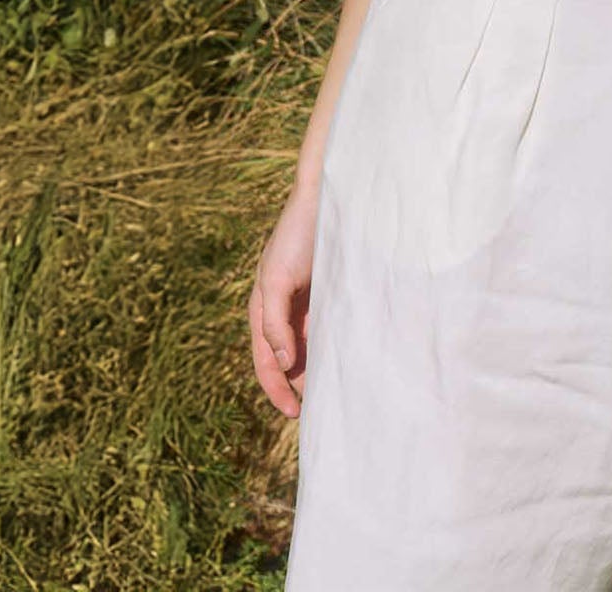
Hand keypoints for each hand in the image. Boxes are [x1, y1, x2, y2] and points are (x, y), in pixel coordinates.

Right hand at [249, 180, 319, 417]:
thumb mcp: (277, 279)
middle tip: (320, 411)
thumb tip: (283, 364)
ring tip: (336, 392)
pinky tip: (348, 359)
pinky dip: (334, 346)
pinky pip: (329, 328)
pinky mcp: (330, 292)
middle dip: (299, 384)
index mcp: (263, 309)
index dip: (277, 389)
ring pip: (310, 347)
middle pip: (288, 359)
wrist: (327, 196)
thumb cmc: (296, 235)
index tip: (295, 414)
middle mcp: (284, 309)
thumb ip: (275, 323)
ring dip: (318, 368)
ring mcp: (307, 301)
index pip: (266, 361)